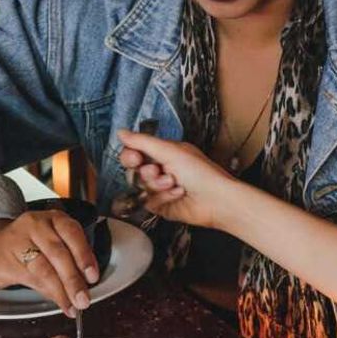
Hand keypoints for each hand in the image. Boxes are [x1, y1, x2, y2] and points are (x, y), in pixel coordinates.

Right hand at [0, 212, 101, 314]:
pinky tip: (58, 301)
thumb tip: (84, 287)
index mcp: (52, 218)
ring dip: (61, 291)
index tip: (92, 276)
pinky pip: (31, 279)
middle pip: (58, 253)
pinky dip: (48, 293)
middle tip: (83, 299)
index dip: (84, 255)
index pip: (72, 232)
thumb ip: (68, 261)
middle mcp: (35, 225)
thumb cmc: (27, 245)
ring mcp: (18, 241)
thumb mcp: (51, 243)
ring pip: (44, 268)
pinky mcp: (6, 261)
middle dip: (73, 280)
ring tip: (72, 305)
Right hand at [116, 130, 241, 229]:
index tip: (135, 158)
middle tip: (157, 171)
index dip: (130, 156)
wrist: (216, 200)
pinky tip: (178, 194)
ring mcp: (160, 188)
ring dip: (157, 185)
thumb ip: (142, 142)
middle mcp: (160, 169)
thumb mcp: (170, 151)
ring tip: (174, 183)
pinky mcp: (161, 205)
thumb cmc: (201, 172)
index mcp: (163, 153)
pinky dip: (163, 197)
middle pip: (134, 171)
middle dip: (147, 173)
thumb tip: (120, 132)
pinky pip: (148, 201)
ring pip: (141, 187)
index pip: (134, 152)